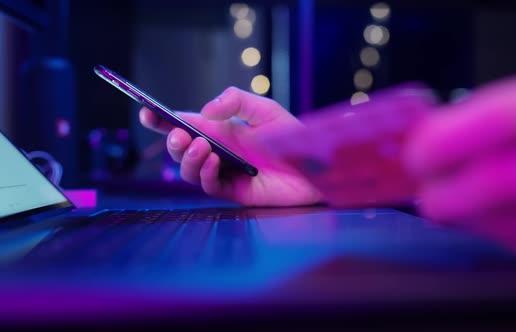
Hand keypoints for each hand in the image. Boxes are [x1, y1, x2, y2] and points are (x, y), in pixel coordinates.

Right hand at [139, 87, 322, 205]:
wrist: (316, 167)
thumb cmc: (293, 138)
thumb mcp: (265, 109)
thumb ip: (236, 101)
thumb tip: (205, 112)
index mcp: (221, 131)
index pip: (186, 125)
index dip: (163, 121)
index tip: (147, 113)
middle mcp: (218, 152)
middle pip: (182, 150)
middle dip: (174, 142)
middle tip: (180, 135)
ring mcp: (225, 173)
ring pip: (190, 171)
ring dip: (188, 158)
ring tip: (200, 147)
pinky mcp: (234, 192)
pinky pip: (209, 186)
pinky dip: (205, 174)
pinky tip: (213, 162)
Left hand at [403, 64, 515, 277]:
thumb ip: (509, 116)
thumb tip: (433, 139)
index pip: (505, 117)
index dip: (447, 139)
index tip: (416, 155)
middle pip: (505, 181)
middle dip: (449, 195)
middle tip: (428, 198)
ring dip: (477, 221)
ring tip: (467, 210)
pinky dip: (514, 239)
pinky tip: (511, 223)